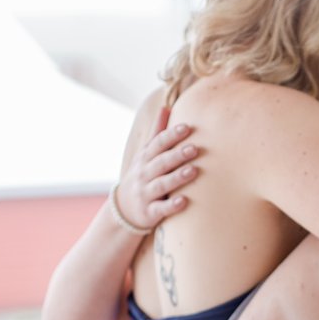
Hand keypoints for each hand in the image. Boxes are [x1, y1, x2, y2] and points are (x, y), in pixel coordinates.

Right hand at [117, 106, 199, 230]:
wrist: (124, 209)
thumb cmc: (142, 176)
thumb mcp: (146, 155)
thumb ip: (158, 134)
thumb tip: (166, 107)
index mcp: (145, 159)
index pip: (157, 144)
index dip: (171, 136)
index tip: (186, 128)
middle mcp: (144, 174)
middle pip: (161, 163)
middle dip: (177, 155)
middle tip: (194, 149)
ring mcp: (146, 193)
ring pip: (161, 184)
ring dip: (177, 178)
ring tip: (193, 171)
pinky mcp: (149, 212)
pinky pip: (160, 208)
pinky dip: (171, 205)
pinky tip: (184, 202)